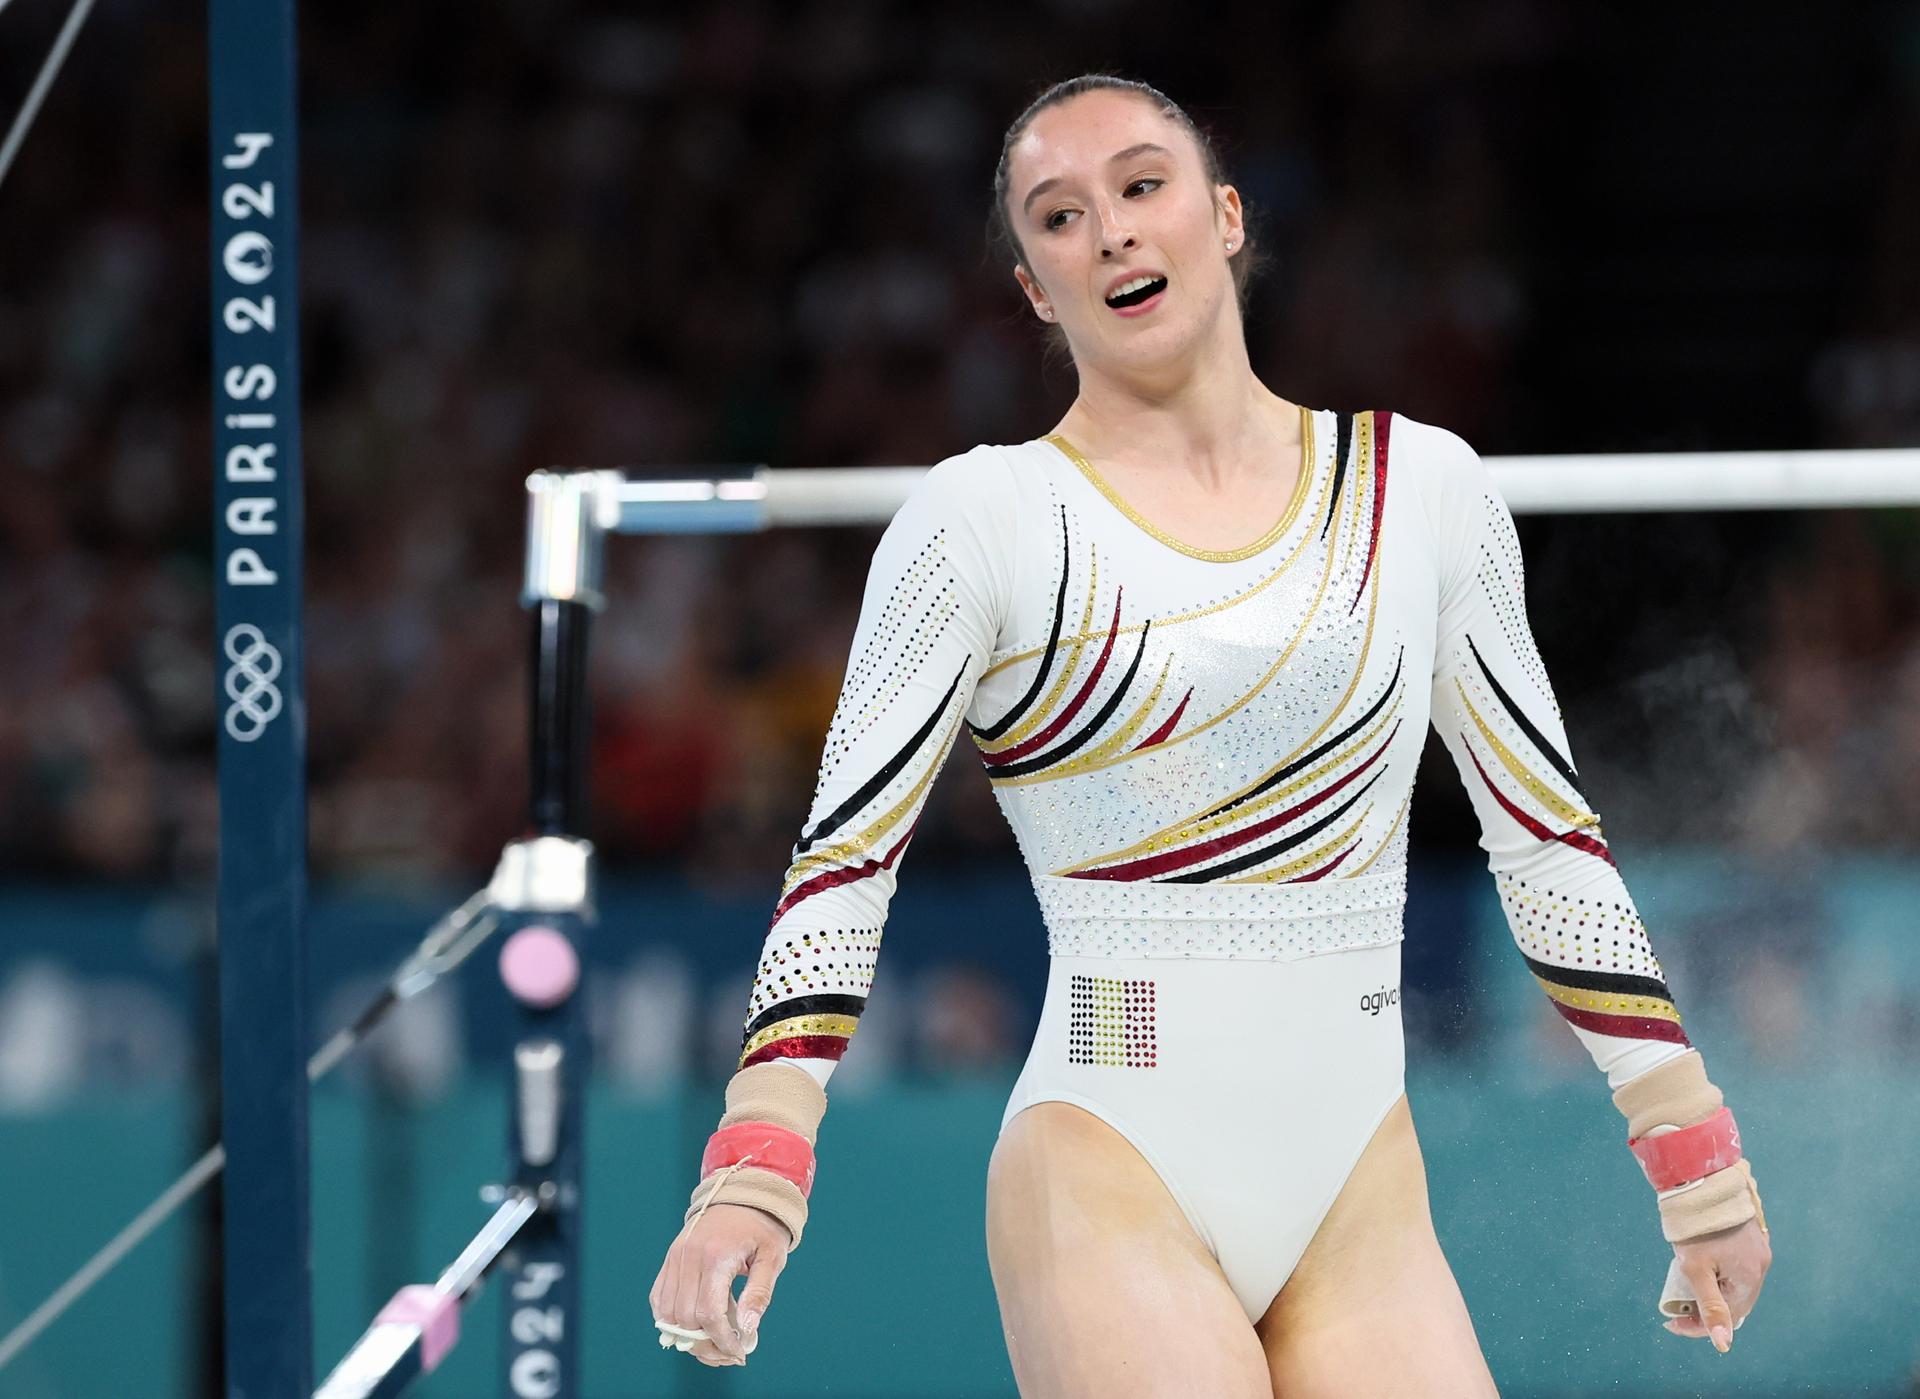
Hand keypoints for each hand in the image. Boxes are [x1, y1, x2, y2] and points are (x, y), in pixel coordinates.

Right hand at [649, 1202, 790, 1365]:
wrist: (742, 1194)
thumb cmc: (762, 1228)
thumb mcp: (773, 1258)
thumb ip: (759, 1293)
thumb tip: (748, 1329)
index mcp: (717, 1256)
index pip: (709, 1313)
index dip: (722, 1340)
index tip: (738, 1353)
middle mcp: (689, 1257)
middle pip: (686, 1318)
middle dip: (707, 1343)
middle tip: (729, 1352)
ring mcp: (675, 1257)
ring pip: (667, 1313)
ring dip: (687, 1336)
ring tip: (713, 1341)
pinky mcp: (670, 1258)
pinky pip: (659, 1298)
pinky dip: (671, 1318)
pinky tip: (693, 1325)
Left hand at [1662, 1217, 1770, 1352]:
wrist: (1700, 1181)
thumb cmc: (1695, 1228)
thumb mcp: (1696, 1270)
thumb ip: (1711, 1308)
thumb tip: (1724, 1345)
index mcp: (1751, 1277)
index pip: (1729, 1316)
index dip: (1700, 1325)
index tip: (1673, 1323)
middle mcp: (1761, 1266)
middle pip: (1736, 1302)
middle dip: (1707, 1311)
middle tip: (1678, 1310)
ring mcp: (1759, 1251)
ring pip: (1737, 1285)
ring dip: (1715, 1294)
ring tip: (1687, 1292)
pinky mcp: (1752, 1239)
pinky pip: (1738, 1268)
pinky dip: (1721, 1277)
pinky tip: (1705, 1273)